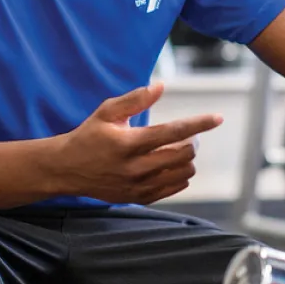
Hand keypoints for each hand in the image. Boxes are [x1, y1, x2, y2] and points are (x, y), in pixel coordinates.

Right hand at [58, 82, 222, 202]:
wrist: (67, 170)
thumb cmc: (89, 135)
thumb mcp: (107, 112)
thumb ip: (135, 99)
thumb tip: (161, 86)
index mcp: (129, 143)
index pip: (173, 132)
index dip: (199, 124)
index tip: (217, 118)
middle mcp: (136, 168)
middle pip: (184, 155)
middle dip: (193, 140)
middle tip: (187, 134)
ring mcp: (138, 186)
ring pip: (184, 173)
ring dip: (188, 158)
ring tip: (178, 148)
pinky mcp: (139, 197)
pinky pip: (174, 188)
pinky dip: (180, 175)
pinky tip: (171, 164)